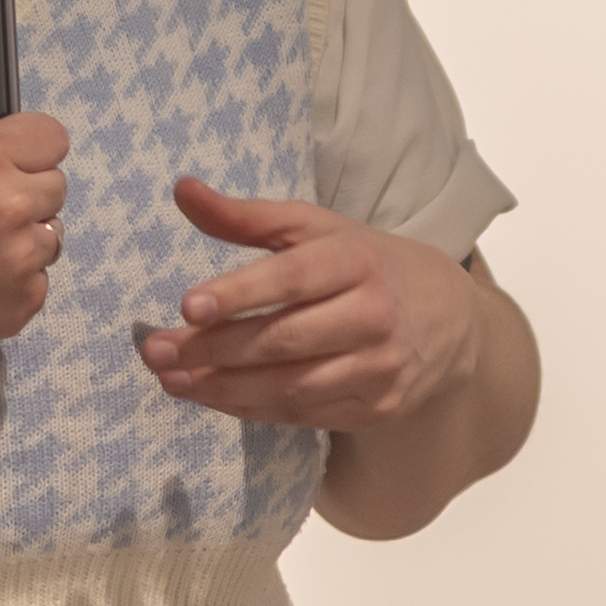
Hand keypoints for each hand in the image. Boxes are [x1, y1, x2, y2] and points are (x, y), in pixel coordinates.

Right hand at [0, 106, 66, 374]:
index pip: (52, 136)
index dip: (32, 146)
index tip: (13, 159)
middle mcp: (12, 205)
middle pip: (55, 186)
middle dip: (26, 191)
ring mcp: (22, 257)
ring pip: (52, 233)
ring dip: (25, 235)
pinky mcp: (25, 299)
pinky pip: (39, 277)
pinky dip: (16, 277)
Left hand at [137, 176, 482, 431]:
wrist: (448, 318)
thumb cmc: (365, 263)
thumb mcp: (315, 229)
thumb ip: (246, 216)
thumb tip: (181, 189)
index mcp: (356, 260)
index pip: (292, 278)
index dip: (239, 293)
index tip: (187, 306)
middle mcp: (373, 315)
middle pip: (283, 340)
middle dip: (213, 349)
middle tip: (156, 353)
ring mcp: (379, 368)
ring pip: (290, 387)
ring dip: (223, 389)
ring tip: (172, 381)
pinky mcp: (378, 408)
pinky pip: (303, 415)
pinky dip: (252, 410)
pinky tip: (213, 397)